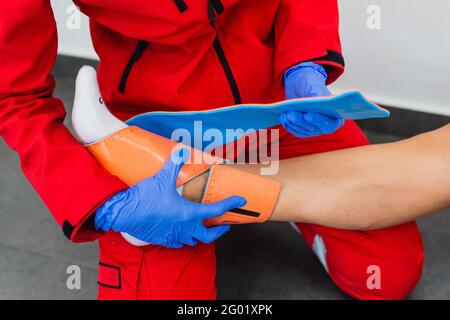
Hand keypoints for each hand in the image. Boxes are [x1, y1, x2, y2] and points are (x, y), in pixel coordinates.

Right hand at [95, 149, 246, 247]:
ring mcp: (173, 235)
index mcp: (189, 213)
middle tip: (225, 225)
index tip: (240, 201)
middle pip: (208, 235)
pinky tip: (181, 234)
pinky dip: (183, 239)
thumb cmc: (145, 198)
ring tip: (203, 228)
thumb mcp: (162, 178)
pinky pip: (177, 243)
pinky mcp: (162, 239)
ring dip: (201, 235)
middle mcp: (184, 227)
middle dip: (219, 230)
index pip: (216, 210)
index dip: (230, 204)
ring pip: (193, 241)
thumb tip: (181, 151)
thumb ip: (174, 165)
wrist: (124, 213)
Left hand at [281, 62, 343, 137]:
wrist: (300, 85)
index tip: (307, 115)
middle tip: (291, 114)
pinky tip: (283, 117)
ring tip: (285, 114)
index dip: (318, 120)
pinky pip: (296, 131)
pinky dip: (289, 125)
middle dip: (301, 121)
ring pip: (303, 131)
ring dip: (293, 123)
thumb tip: (317, 101)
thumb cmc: (311, 84)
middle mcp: (326, 125)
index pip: (329, 123)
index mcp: (335, 115)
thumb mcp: (314, 86)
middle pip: (314, 129)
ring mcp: (314, 129)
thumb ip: (317, 95)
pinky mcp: (303, 129)